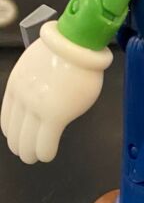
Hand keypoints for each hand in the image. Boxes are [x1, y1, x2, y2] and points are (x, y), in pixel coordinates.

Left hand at [1, 22, 111, 163]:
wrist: (76, 43)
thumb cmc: (66, 49)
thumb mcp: (39, 65)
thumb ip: (38, 85)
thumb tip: (46, 98)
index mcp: (16, 84)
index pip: (7, 115)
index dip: (11, 130)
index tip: (13, 137)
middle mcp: (23, 98)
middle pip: (16, 129)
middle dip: (19, 145)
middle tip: (23, 154)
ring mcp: (37, 107)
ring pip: (28, 138)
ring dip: (30, 152)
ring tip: (33, 158)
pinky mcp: (55, 114)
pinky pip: (46, 141)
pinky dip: (45, 152)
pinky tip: (46, 157)